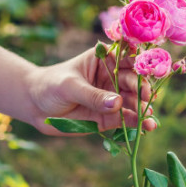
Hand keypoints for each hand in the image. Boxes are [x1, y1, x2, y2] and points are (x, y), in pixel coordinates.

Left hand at [28, 48, 153, 134]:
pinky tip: (146, 128)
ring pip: (132, 102)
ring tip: (150, 120)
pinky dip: (135, 124)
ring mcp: (111, 98)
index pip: (125, 58)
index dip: (138, 62)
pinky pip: (124, 120)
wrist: (35, 106)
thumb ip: (92, 96)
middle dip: (141, 89)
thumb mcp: (70, 87)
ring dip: (142, 110)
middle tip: (146, 98)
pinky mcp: (108, 117)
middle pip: (133, 82)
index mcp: (104, 60)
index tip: (145, 70)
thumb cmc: (50, 86)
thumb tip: (118, 103)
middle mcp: (112, 77)